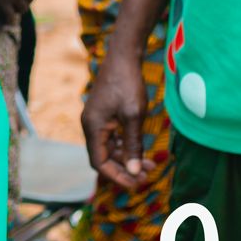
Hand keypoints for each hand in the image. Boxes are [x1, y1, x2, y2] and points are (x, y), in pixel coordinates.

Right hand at [81, 44, 148, 189]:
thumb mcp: (134, 116)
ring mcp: (96, 120)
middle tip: (148, 176)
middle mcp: (90, 126)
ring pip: (109, 148)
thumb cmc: (127, 84)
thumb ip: (133, 145)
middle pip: (103, 158)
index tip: (136, 183)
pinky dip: (125, 146)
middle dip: (124, 169)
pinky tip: (141, 149)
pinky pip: (112, 138)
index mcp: (93, 127)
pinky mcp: (104, 115)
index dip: (116, 176)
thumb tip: (134, 170)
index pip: (99, 162)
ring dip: (127, 159)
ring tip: (150, 165)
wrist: (123, 57)